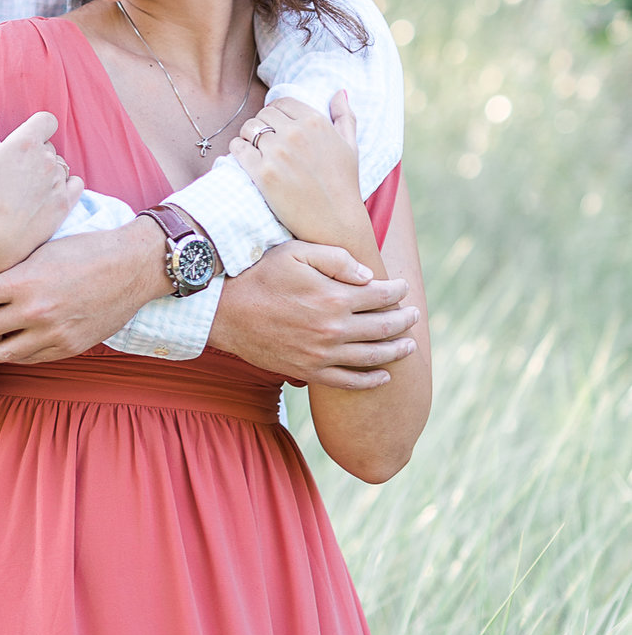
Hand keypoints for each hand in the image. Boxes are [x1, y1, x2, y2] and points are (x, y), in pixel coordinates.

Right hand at [0, 109, 82, 271]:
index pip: (47, 120)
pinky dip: (65, 186)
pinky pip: (76, 183)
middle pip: (50, 146)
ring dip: (49, 172)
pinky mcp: (66, 202)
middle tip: (18, 174)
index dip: (38, 128)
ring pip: (61, 166)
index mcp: (24, 143)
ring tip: (28, 191)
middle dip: (38, 154)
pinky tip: (47, 196)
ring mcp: (58, 181)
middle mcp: (46, 159)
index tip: (28, 140)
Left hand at [0, 217, 167, 363]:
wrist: (132, 266)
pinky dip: (13, 355)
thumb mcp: (41, 249)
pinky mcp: (69, 346)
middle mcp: (35, 310)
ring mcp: (53, 332)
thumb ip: (10, 268)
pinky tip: (1, 353)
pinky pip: (32, 357)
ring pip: (4, 351)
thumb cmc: (83, 249)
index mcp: (24, 281)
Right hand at [209, 241, 417, 389]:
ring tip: (408, 345)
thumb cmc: (257, 275)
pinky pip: (348, 382)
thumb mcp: (294, 252)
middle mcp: (334, 329)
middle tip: (414, 315)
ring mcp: (322, 354)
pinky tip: (384, 376)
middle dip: (404, 319)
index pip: (382, 295)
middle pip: (384, 327)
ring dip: (396, 350)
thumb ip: (335, 258)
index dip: (398, 291)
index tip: (402, 287)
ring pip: (373, 356)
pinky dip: (371, 380)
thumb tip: (368, 275)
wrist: (221, 311)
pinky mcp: (308, 370)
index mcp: (334, 297)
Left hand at [228, 93, 363, 245]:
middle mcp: (295, 133)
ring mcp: (277, 152)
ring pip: (247, 129)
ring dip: (247, 137)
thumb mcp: (351, 146)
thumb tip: (340, 91)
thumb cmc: (344, 184)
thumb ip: (344, 116)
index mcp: (316, 122)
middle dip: (261, 125)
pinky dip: (237, 150)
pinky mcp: (262, 172)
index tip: (276, 127)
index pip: (281, 103)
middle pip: (262, 115)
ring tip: (255, 150)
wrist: (335, 222)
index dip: (276, 113)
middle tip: (265, 142)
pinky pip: (237, 148)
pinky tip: (245, 159)